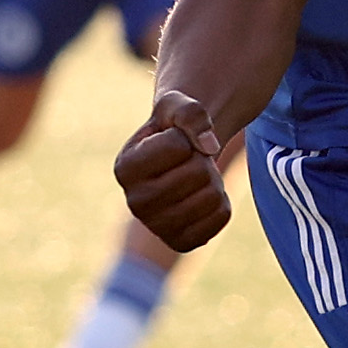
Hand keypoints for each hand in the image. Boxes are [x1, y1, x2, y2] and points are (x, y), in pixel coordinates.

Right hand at [117, 87, 231, 249]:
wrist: (179, 158)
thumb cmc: (173, 128)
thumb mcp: (177, 106)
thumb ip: (190, 113)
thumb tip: (209, 147)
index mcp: (125, 168)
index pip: (178, 146)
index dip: (186, 137)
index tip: (175, 141)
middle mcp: (135, 202)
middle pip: (197, 174)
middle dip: (202, 160)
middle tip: (190, 161)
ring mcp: (157, 227)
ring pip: (212, 197)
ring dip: (213, 180)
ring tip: (196, 178)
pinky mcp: (181, 241)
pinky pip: (221, 218)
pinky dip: (221, 202)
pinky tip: (202, 197)